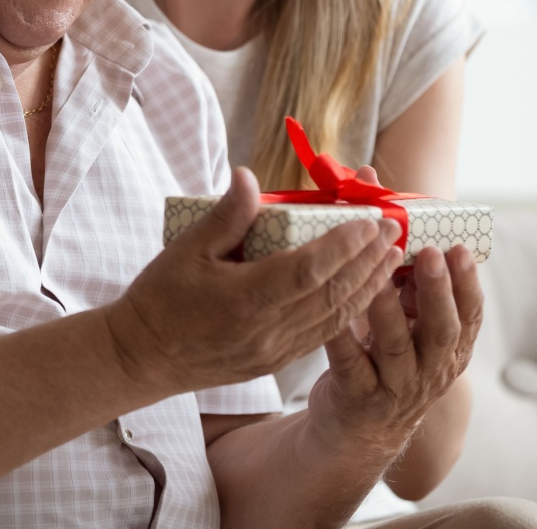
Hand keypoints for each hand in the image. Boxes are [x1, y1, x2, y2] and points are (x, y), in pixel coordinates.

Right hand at [103, 168, 401, 394]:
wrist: (141, 357)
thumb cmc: (159, 299)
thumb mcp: (185, 249)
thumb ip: (225, 216)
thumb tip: (249, 175)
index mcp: (243, 300)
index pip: (307, 270)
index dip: (342, 245)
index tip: (369, 221)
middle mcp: (266, 331)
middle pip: (331, 294)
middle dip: (368, 261)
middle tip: (395, 230)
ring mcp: (273, 351)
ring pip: (334, 319)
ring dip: (367, 287)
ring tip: (391, 258)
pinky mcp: (273, 362)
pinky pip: (322, 336)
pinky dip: (349, 312)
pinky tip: (363, 293)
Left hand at [309, 239, 483, 454]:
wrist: (358, 432)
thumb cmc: (386, 363)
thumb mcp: (412, 331)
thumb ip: (414, 291)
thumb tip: (403, 233)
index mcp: (449, 351)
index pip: (470, 316)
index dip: (468, 284)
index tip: (460, 249)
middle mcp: (430, 371)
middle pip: (442, 331)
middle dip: (438, 291)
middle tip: (431, 254)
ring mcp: (395, 388)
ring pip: (396, 347)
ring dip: (389, 310)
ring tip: (379, 278)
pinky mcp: (358, 397)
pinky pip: (350, 364)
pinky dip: (342, 339)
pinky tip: (333, 315)